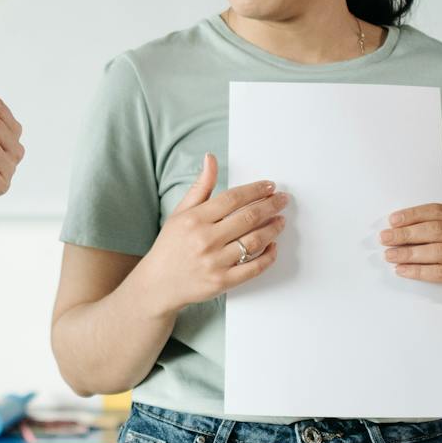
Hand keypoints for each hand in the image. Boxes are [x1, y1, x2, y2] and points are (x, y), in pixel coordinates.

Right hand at [128, 153, 287, 317]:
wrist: (159, 284)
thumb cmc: (170, 246)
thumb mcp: (180, 212)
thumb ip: (200, 186)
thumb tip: (211, 159)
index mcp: (195, 219)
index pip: (233, 198)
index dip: (255, 190)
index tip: (269, 186)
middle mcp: (205, 239)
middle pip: (248, 217)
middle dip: (271, 205)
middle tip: (283, 199)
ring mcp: (215, 262)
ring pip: (254, 241)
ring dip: (273, 229)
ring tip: (281, 220)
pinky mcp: (223, 282)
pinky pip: (253, 268)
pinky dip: (268, 256)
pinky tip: (273, 246)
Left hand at [380, 203, 441, 309]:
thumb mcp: (441, 242)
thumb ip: (426, 231)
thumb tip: (393, 228)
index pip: (438, 212)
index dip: (413, 214)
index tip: (392, 220)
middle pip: (437, 230)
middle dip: (407, 234)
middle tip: (385, 238)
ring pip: (438, 251)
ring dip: (409, 253)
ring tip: (390, 255)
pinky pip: (440, 273)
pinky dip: (418, 271)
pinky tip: (402, 270)